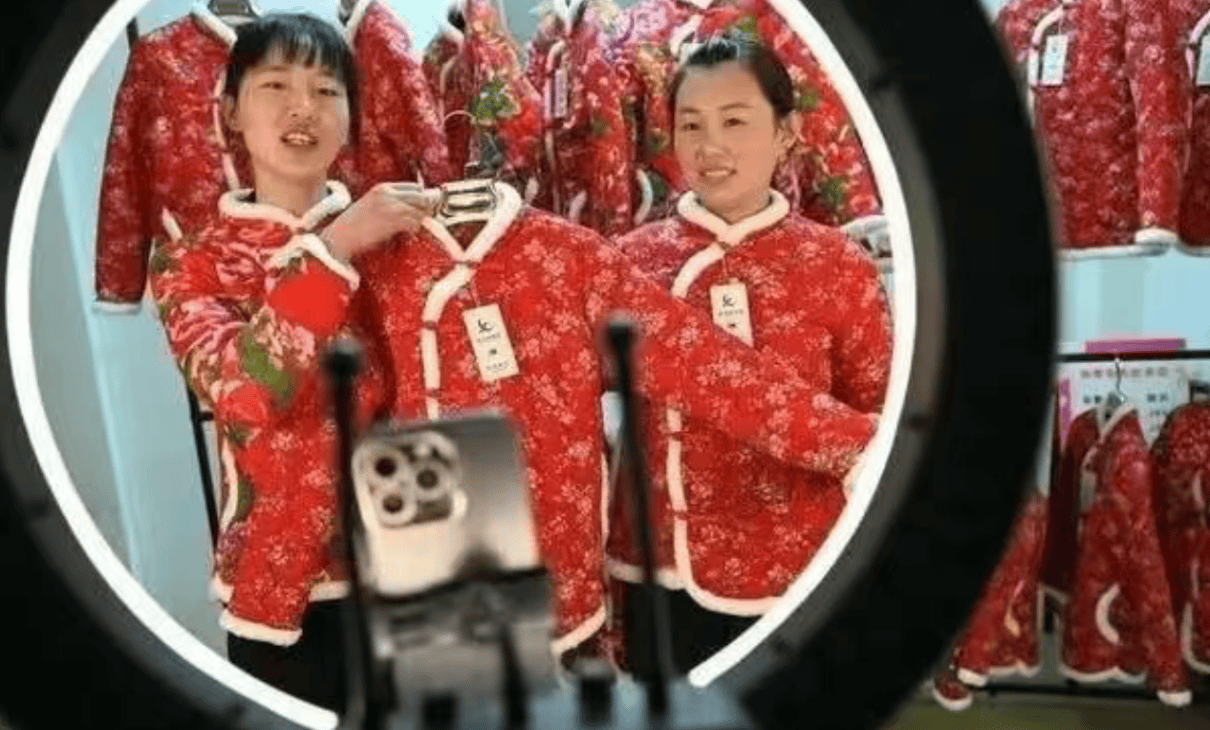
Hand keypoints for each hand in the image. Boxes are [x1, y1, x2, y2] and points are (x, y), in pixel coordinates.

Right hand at [320, 182, 440, 261]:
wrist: (340, 236)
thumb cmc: (354, 223)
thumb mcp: (371, 203)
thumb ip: (390, 200)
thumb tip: (414, 206)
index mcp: (383, 188)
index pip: (415, 187)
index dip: (422, 197)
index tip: (424, 206)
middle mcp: (389, 195)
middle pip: (422, 197)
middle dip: (427, 208)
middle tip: (425, 217)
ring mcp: (391, 208)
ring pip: (420, 211)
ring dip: (420, 221)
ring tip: (411, 227)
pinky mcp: (392, 222)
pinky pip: (414, 223)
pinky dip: (414, 229)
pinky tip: (407, 233)